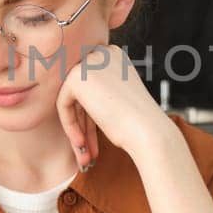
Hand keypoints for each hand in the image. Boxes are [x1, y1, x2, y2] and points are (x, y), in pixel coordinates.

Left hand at [55, 43, 177, 168]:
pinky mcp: (76, 77)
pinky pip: (64, 105)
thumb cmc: (138, 124)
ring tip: (85, 158)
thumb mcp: (117, 100)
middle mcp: (102, 53)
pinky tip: (83, 146)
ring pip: (70, 100)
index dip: (89, 117)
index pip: (91, 86)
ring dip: (77, 131)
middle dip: (83, 125)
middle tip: (88, 153)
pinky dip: (71, 127)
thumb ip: (98, 93)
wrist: (148, 131)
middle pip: (80, 93)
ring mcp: (89, 63)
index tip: (93, 141)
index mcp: (114, 56)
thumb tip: (73, 101)